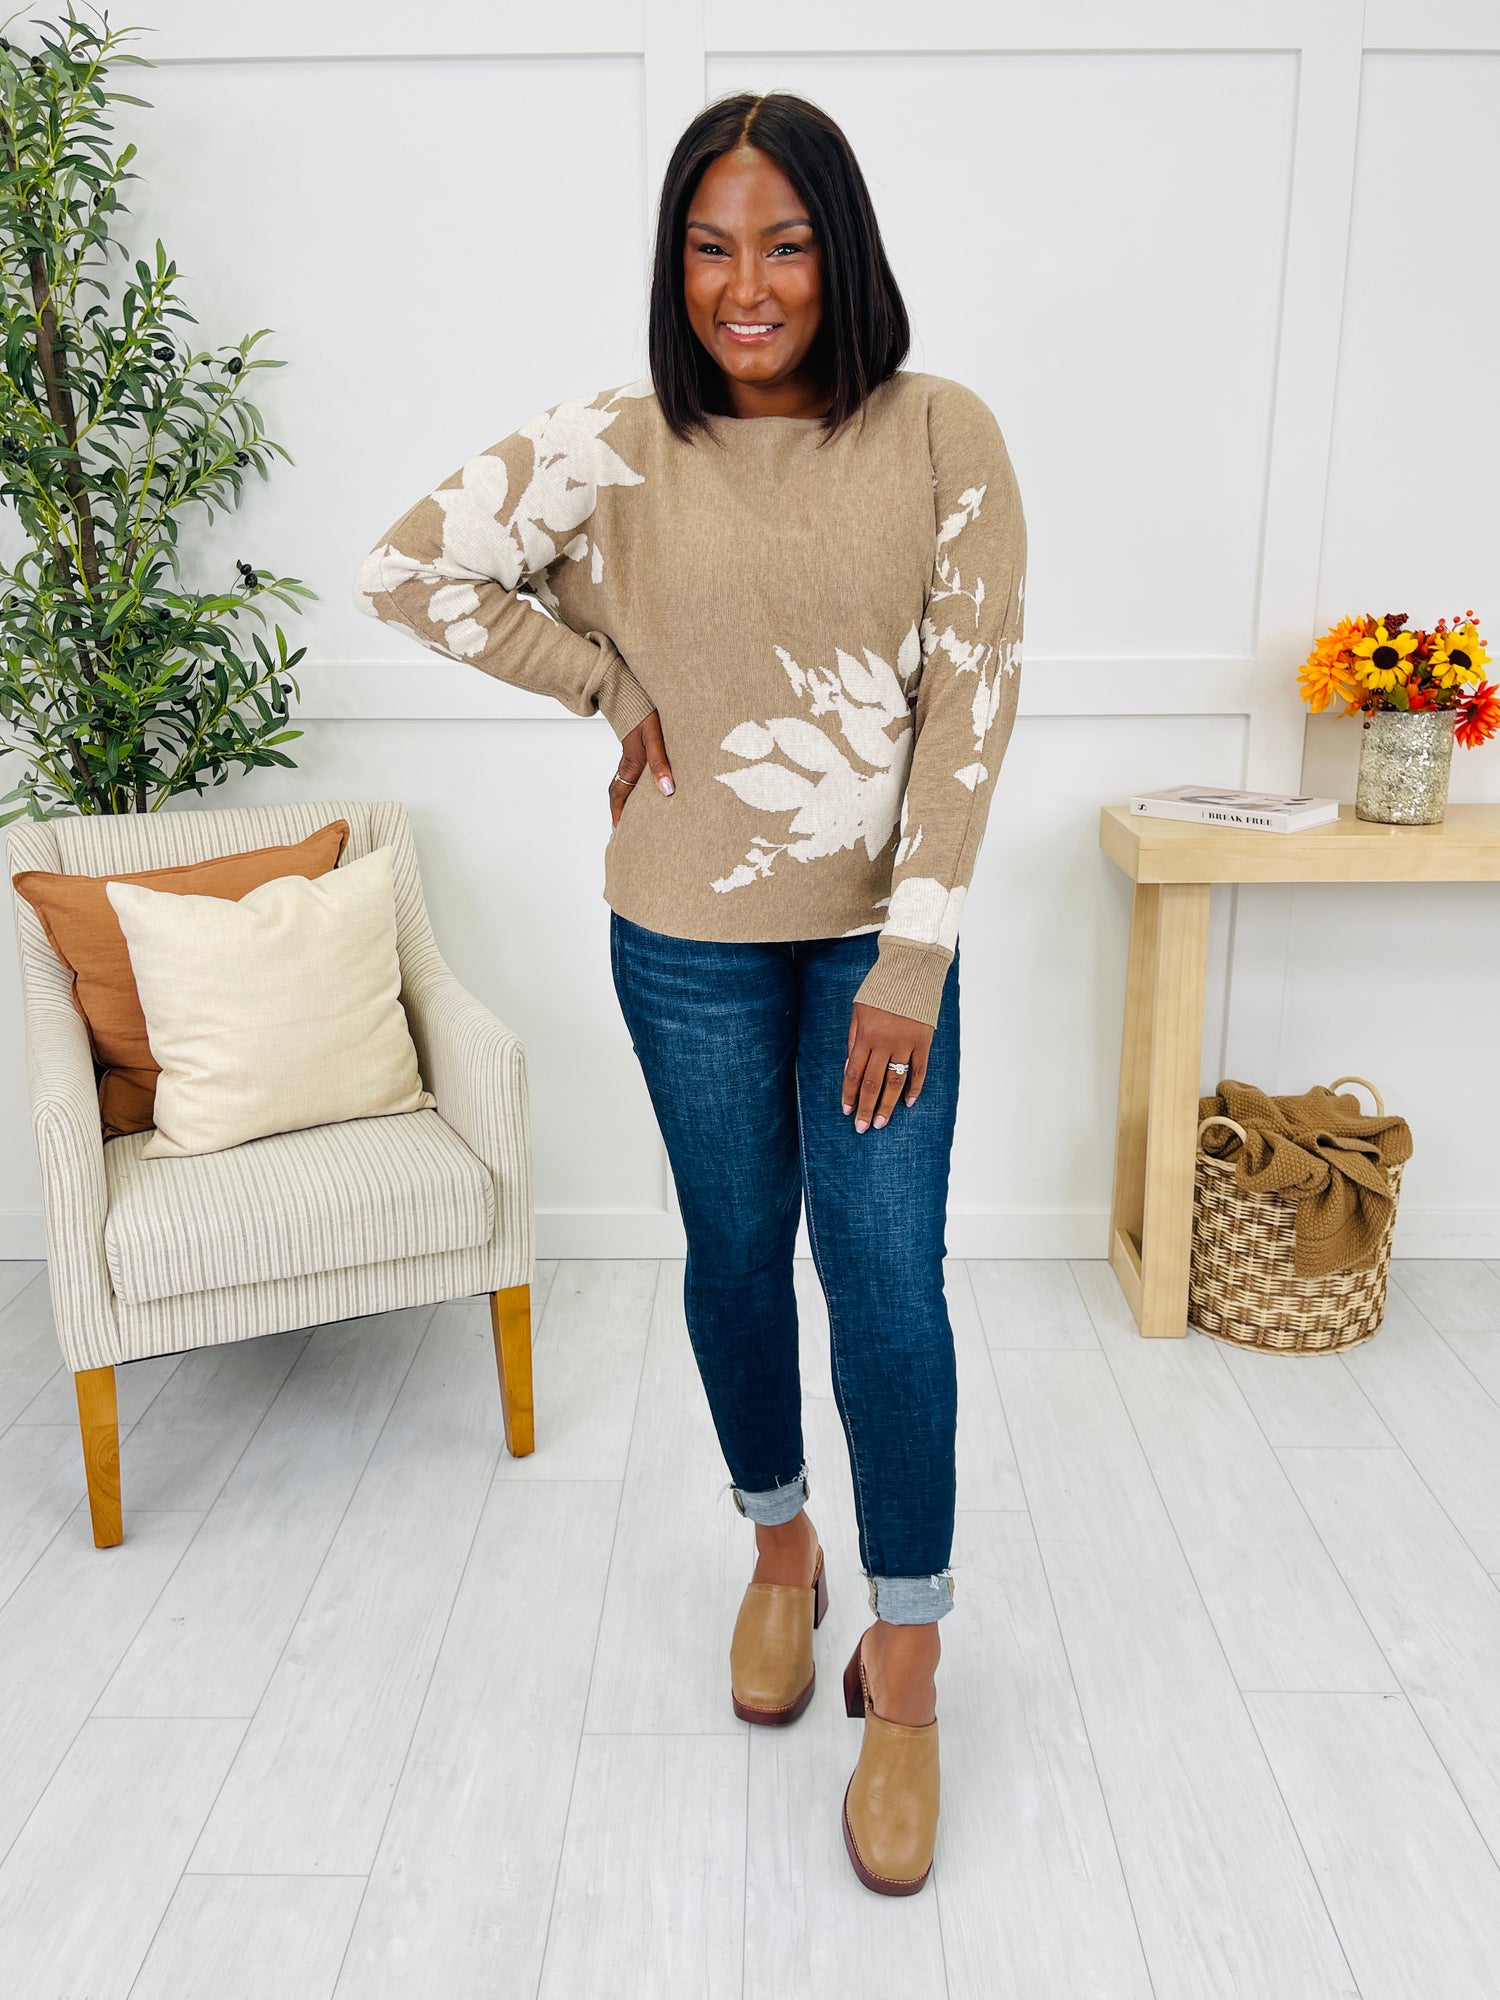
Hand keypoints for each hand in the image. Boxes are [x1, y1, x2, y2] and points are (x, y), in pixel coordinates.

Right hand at [609, 710, 674, 827]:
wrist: (631, 690)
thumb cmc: (644, 711)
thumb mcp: (654, 737)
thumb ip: (660, 762)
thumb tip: (667, 790)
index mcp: (631, 764)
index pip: (620, 795)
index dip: (619, 814)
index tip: (619, 831)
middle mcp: (628, 763)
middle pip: (619, 792)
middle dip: (620, 811)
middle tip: (623, 830)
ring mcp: (631, 755)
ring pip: (625, 783)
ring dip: (627, 799)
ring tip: (634, 814)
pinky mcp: (636, 748)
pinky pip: (632, 772)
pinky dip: (634, 785)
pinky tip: (645, 787)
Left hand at [843, 1002, 932, 1131]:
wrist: (910, 971)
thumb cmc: (881, 990)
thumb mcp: (859, 1010)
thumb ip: (854, 1038)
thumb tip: (850, 1065)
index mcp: (865, 1036)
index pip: (853, 1073)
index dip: (849, 1094)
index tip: (846, 1111)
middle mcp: (884, 1043)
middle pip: (872, 1083)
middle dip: (865, 1107)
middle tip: (861, 1127)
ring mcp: (905, 1044)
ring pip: (895, 1082)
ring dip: (887, 1105)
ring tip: (881, 1122)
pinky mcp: (923, 1041)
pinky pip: (919, 1070)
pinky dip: (914, 1088)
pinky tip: (908, 1102)